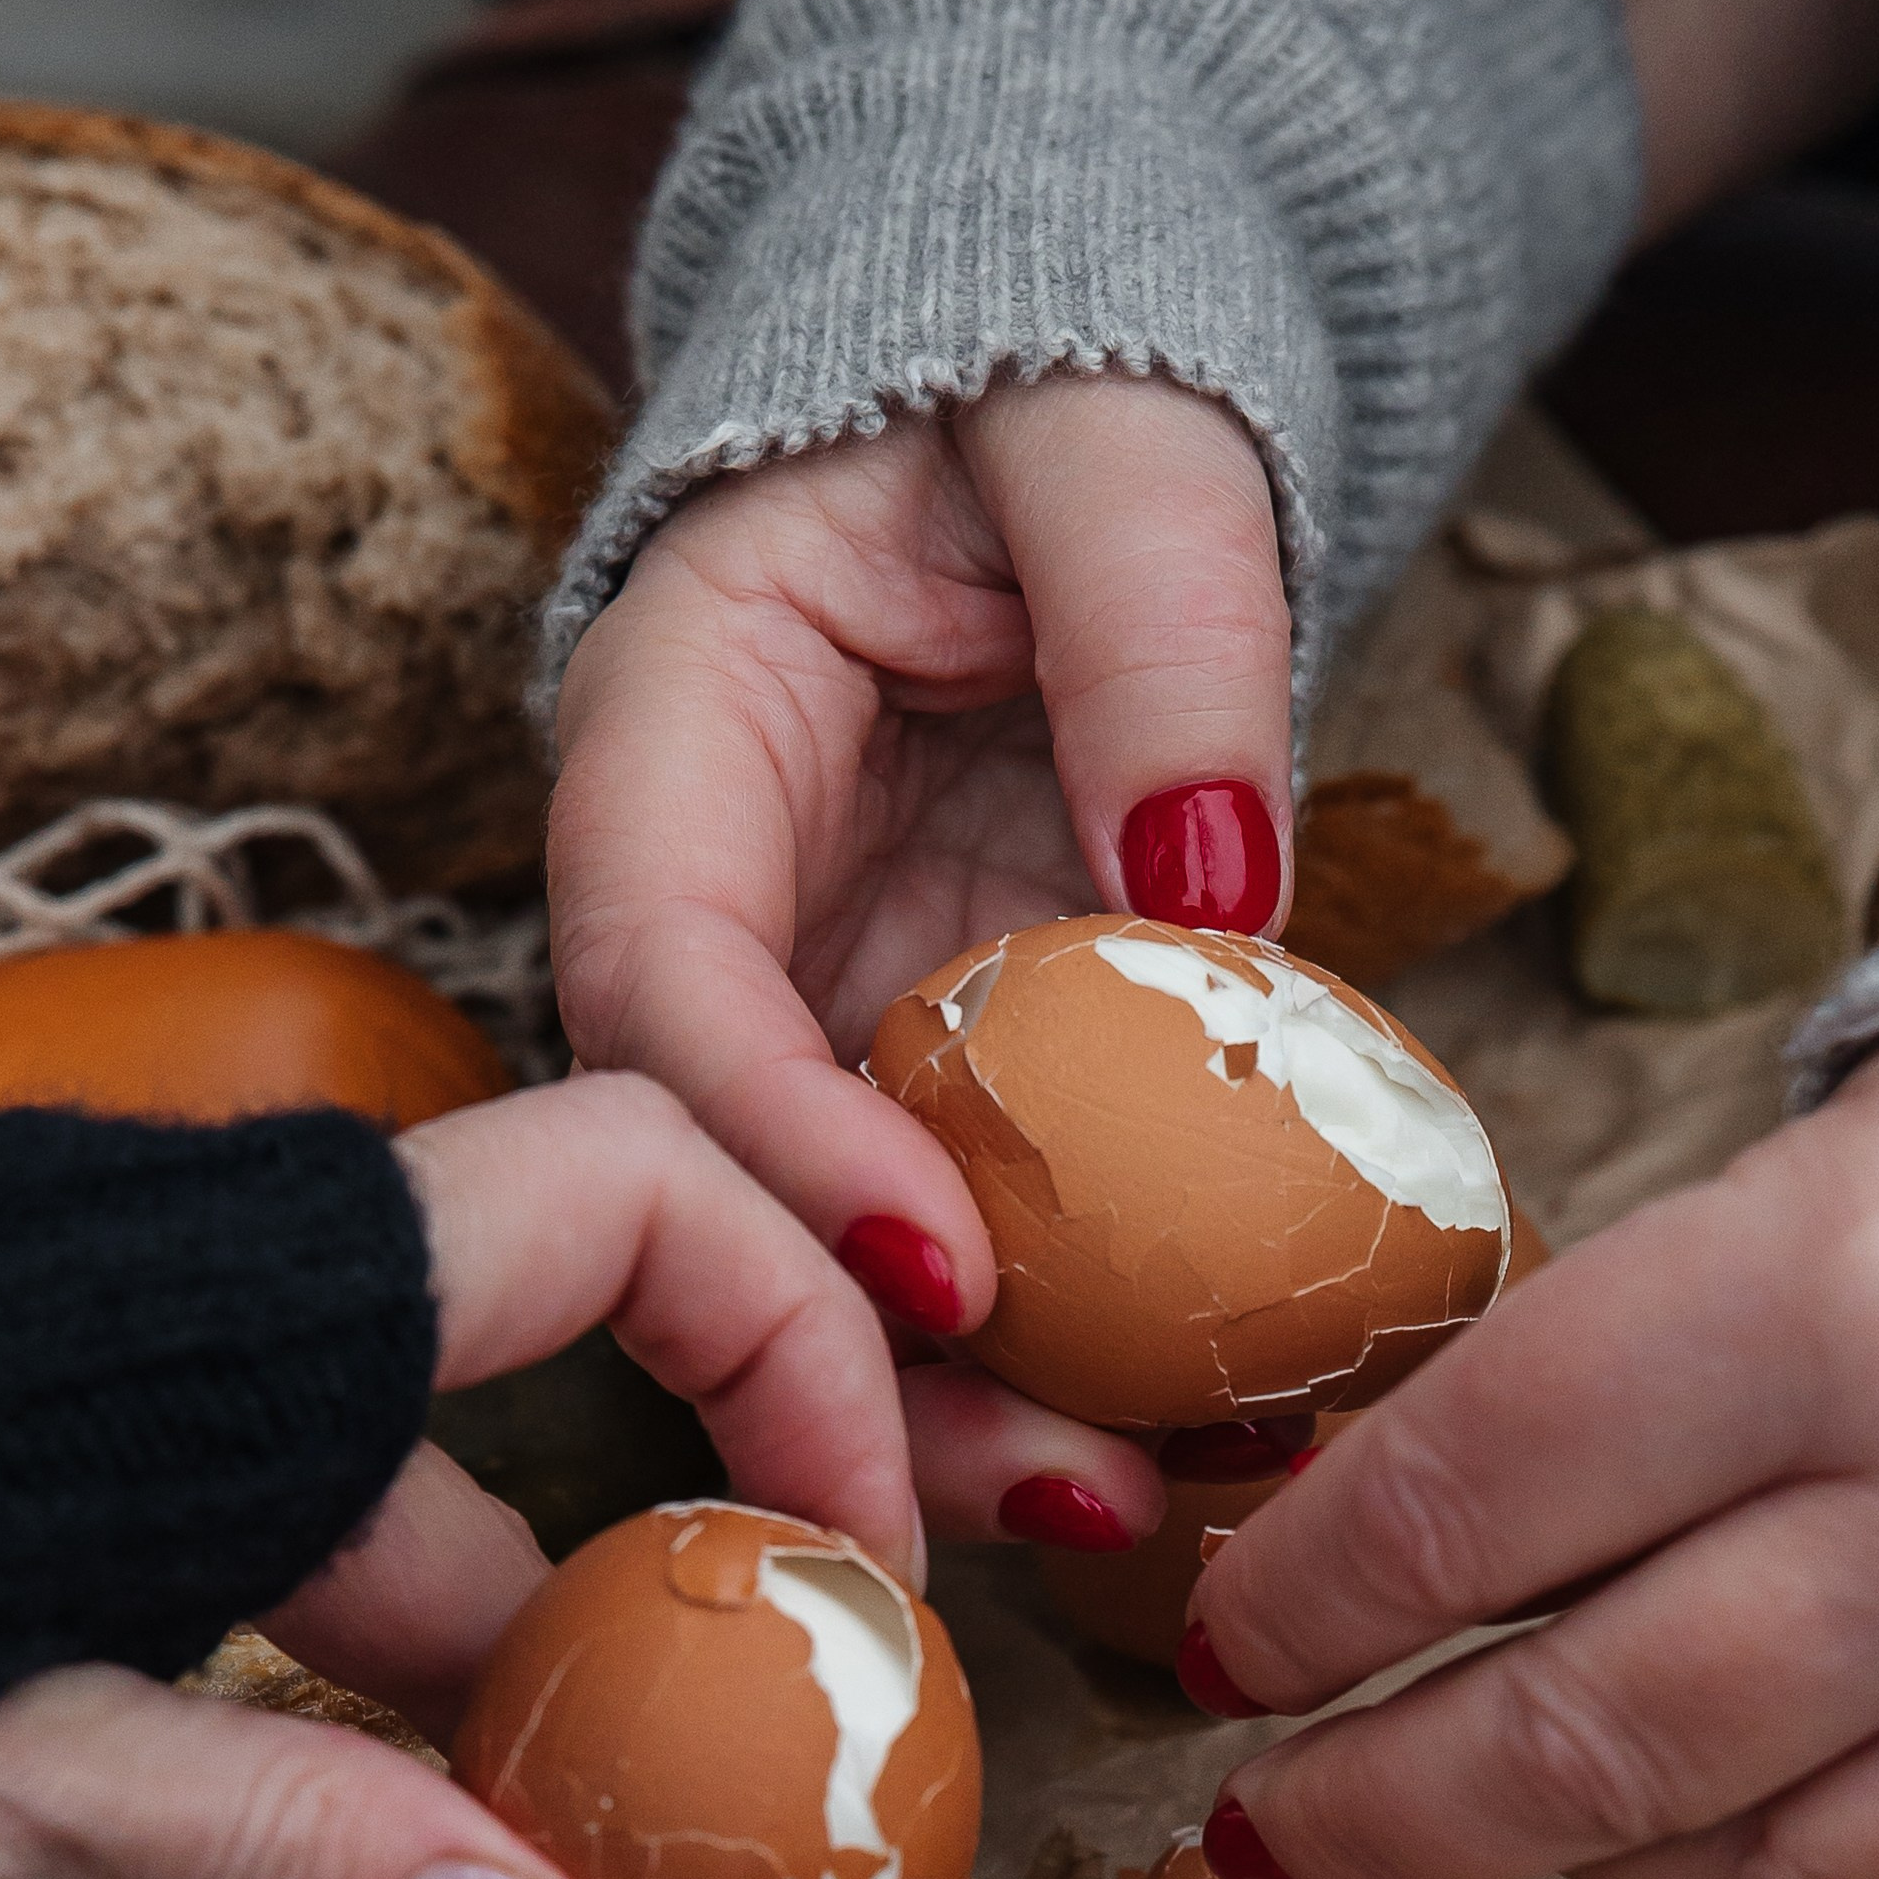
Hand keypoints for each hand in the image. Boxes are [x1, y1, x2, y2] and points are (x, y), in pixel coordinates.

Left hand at [0, 1072, 924, 1878]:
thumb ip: (265, 1846)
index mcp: (250, 1324)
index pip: (635, 1205)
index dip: (802, 1345)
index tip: (862, 1573)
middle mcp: (184, 1370)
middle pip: (445, 1566)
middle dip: (452, 1832)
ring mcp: (70, 1475)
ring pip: (227, 1719)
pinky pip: (60, 1755)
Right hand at [548, 367, 1293, 1557]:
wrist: (1090, 410)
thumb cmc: (1066, 377)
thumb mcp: (1122, 441)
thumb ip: (1162, 626)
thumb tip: (1213, 893)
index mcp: (677, 727)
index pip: (664, 968)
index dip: (774, 1141)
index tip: (942, 1269)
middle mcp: (718, 898)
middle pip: (726, 1169)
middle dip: (866, 1352)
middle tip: (1047, 1481)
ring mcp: (825, 994)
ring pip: (838, 1240)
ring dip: (970, 1393)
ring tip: (1131, 1500)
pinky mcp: (939, 1056)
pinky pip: (983, 1217)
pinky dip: (1070, 1332)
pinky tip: (1198, 1419)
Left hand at [1189, 1035, 1878, 1878]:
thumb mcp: (1853, 1162)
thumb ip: (1642, 1343)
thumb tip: (1399, 1525)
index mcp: (1856, 1290)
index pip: (1474, 1496)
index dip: (1306, 1599)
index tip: (1229, 1646)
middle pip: (1590, 1741)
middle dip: (1385, 1803)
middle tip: (1280, 1814)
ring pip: (1783, 1873)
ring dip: (1612, 1868)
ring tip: (1525, 1826)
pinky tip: (1786, 1834)